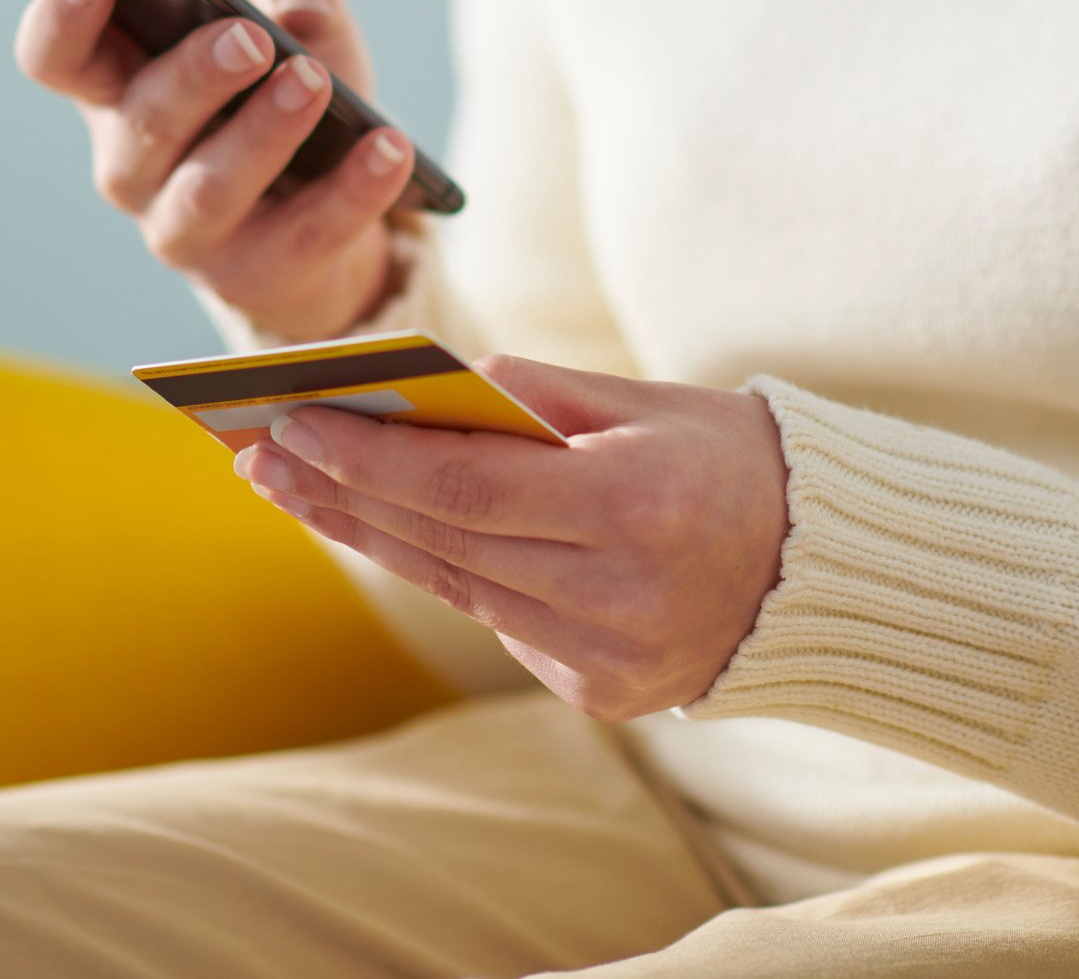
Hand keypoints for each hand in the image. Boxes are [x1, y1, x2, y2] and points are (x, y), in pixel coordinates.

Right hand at [14, 0, 417, 343]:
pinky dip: (353, 190)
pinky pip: (306, 233)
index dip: (60, 17)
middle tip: (252, 38)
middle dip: (195, 75)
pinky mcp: (257, 275)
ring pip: (211, 188)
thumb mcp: (292, 15)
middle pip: (142, 121)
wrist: (331, 206)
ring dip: (265, 132)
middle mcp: (135, 163)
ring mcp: (187, 229)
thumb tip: (303, 6)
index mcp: (121, 85)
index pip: (57, 56)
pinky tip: (391, 147)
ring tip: (313, 81)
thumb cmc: (283, 90)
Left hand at [234, 356, 790, 720]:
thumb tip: (420, 386)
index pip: (467, 487)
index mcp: (635, 509)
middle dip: (343, 494)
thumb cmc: (726, 457)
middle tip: (260, 455)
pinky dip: (442, 570)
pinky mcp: (601, 693)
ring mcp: (608, 659)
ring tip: (298, 487)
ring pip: (457, 588)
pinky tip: (385, 528)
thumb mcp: (643, 401)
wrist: (817, 565)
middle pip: (443, 544)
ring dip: (370, 534)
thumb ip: (532, 394)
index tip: (291, 422)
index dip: (370, 457)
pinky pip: (498, 620)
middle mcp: (618, 597)